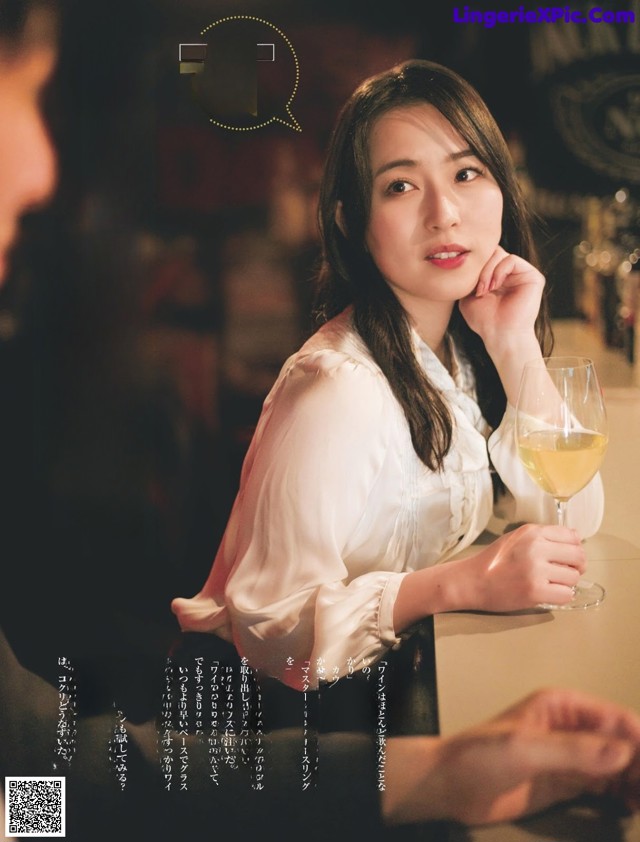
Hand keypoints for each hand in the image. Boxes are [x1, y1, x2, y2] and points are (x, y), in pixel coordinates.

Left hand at [383, 687, 639, 825]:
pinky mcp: (566, 783)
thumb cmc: (481, 755)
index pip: (616, 720)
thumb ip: (573, 751)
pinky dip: (623, 794)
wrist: (450, 785)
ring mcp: (571, 757)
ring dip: (636, 780)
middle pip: (622, 743)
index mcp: (563, 707)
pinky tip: (632, 807)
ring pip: (618, 766)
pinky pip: (605, 786)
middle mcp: (572, 728)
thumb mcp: (525, 748)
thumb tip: (624, 752)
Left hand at [458, 246, 544, 350]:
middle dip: (480, 268)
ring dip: (487, 271)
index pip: (484, 257)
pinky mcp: (533, 277)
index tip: (468, 286)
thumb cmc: (484, 320)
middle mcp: (511, 274)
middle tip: (478, 289)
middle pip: (491, 252)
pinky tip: (495, 286)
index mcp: (498, 277)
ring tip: (484, 290)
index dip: (474, 267)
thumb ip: (470, 277)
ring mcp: (523, 274)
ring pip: (500, 254)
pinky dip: (499, 270)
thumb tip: (466, 261)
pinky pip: (512, 259)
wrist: (500, 335)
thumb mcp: (468, 295)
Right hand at [461, 523, 585, 611]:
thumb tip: (576, 538)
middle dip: (577, 566)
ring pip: (573, 577)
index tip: (567, 557)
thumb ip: (543, 536)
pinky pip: (566, 594)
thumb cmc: (493, 561)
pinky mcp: (535, 590)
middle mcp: (536, 547)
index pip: (572, 536)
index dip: (574, 548)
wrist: (472, 581)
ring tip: (550, 583)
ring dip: (566, 583)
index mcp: (532, 532)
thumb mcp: (516, 538)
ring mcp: (535, 569)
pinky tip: (548, 593)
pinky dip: (561, 596)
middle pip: (578, 556)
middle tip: (565, 573)